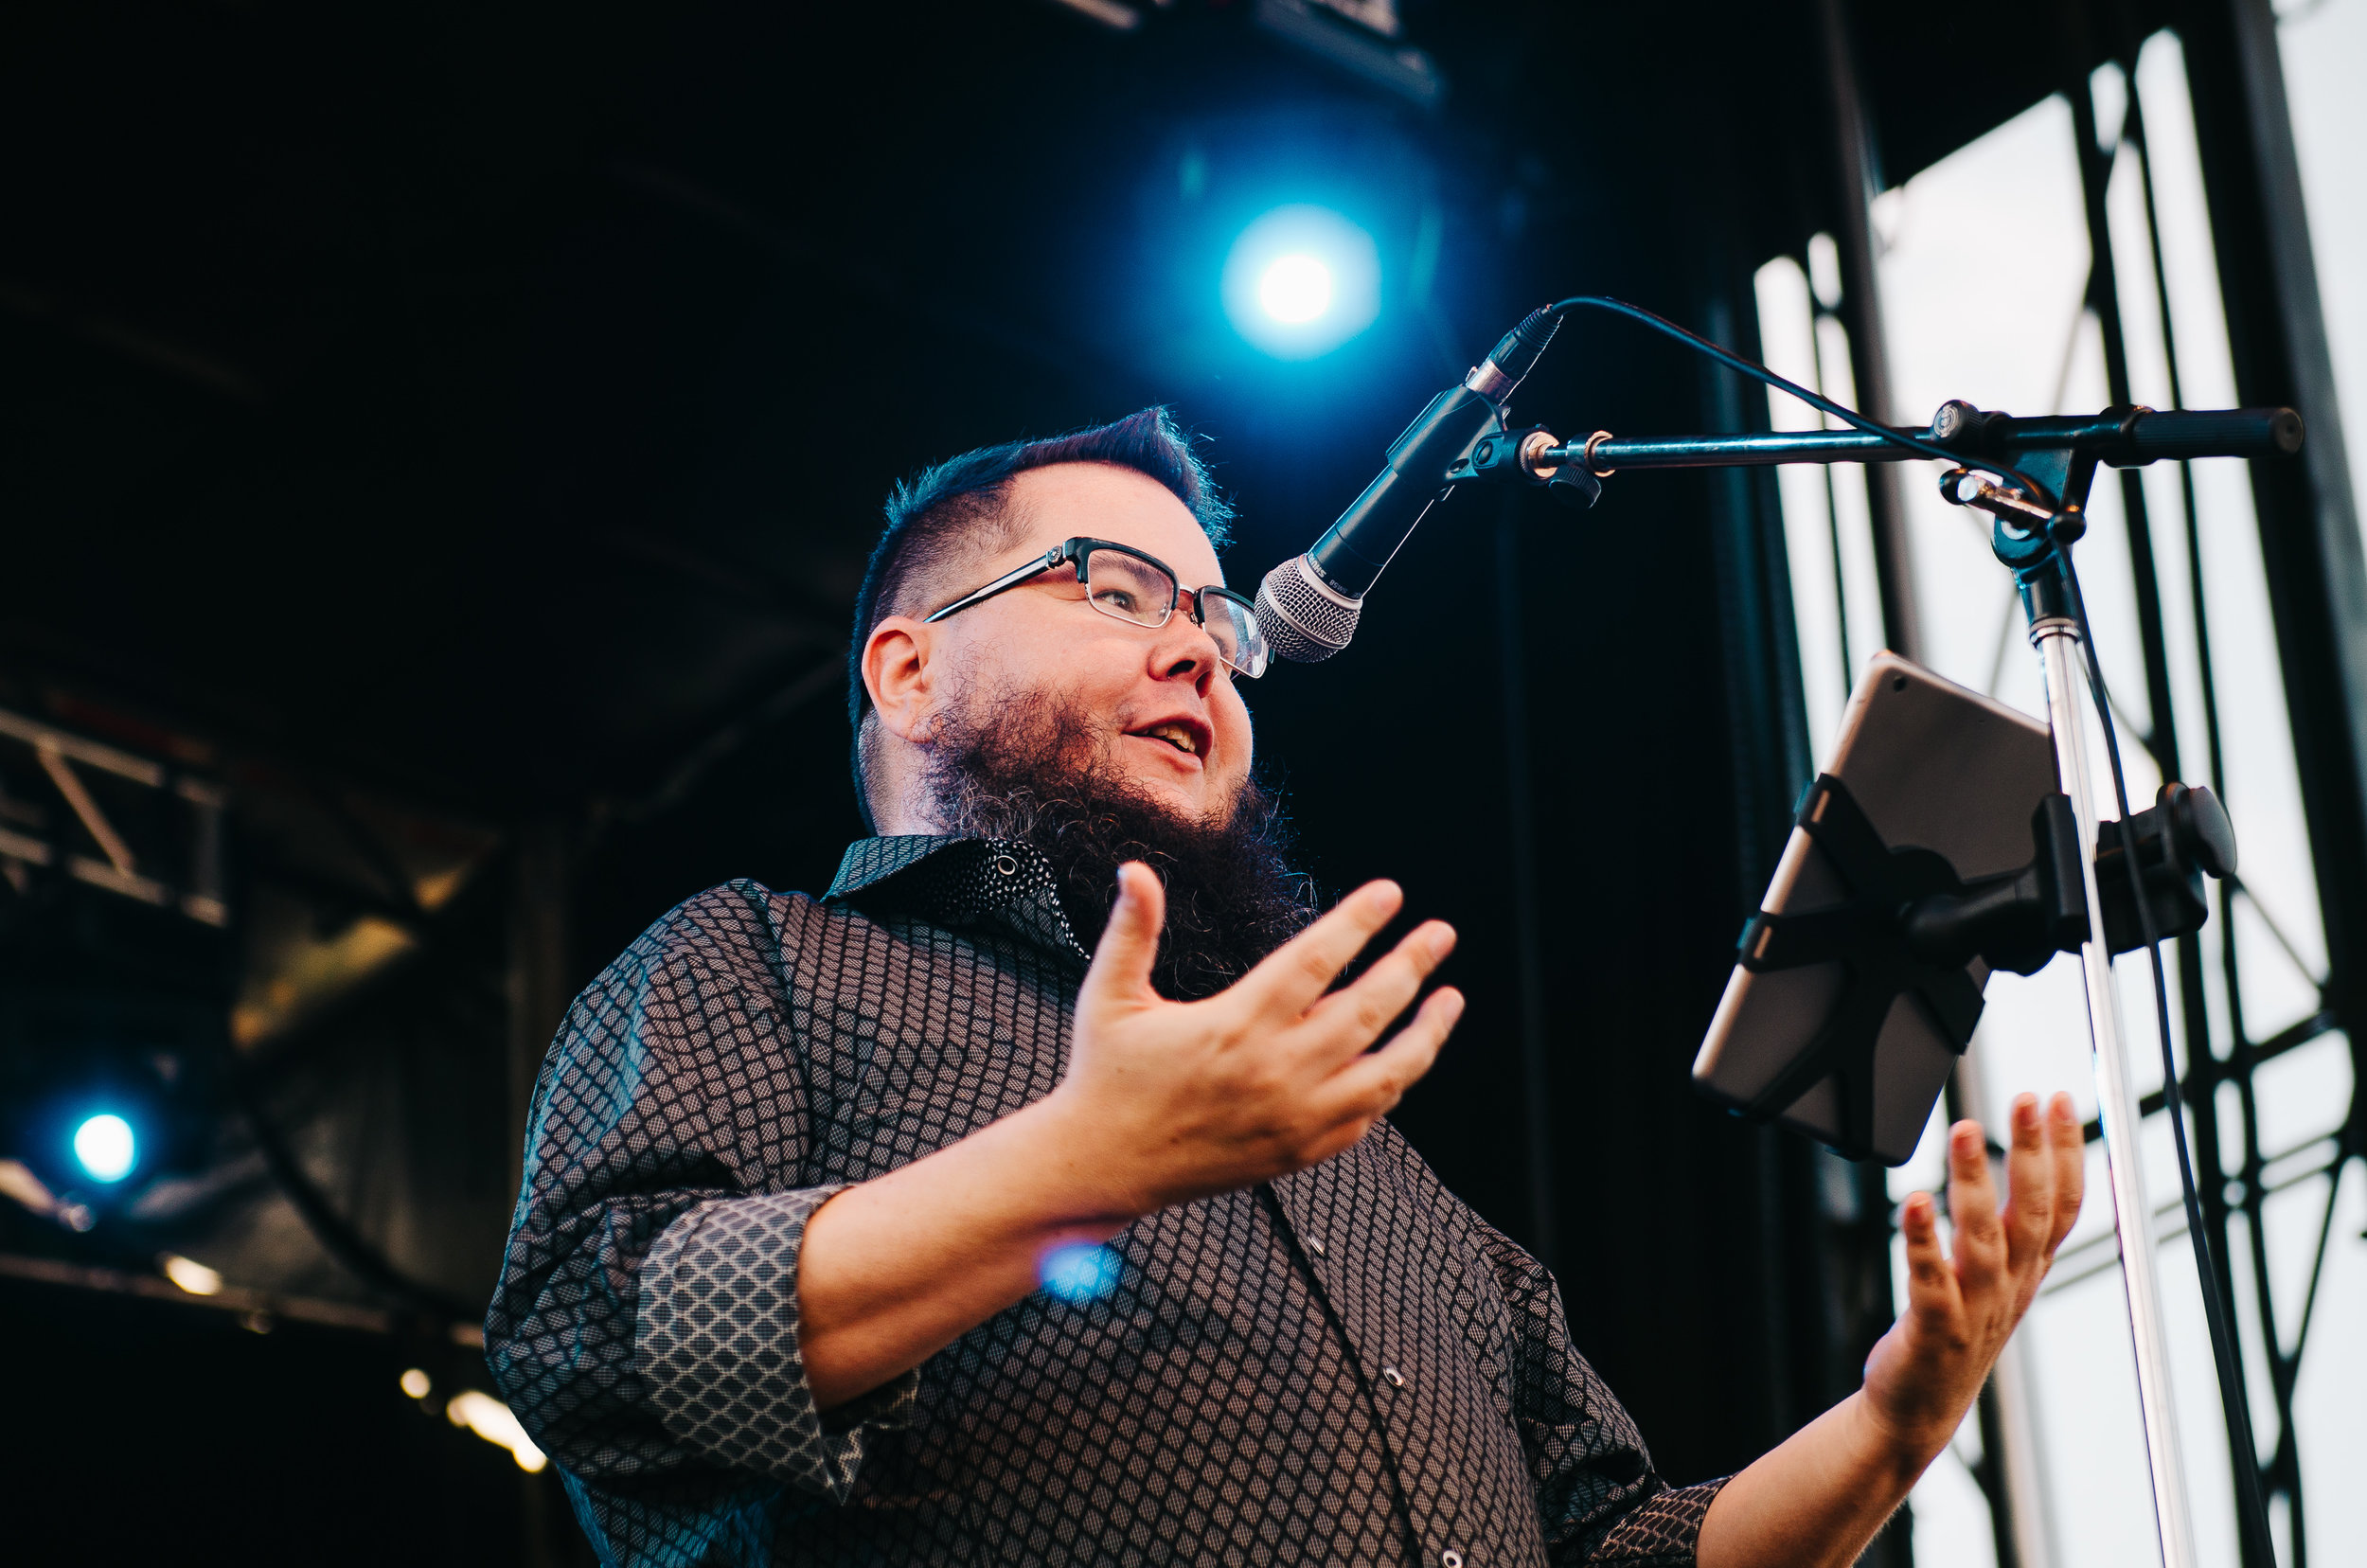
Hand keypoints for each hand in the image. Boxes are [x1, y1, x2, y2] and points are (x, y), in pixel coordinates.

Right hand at [1038, 862, 1464, 1219]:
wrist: (1103, 1166)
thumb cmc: (1107, 1076)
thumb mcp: (1109, 995)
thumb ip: (1133, 930)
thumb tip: (1135, 870)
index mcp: (1234, 1024)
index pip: (1316, 961)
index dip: (1359, 922)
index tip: (1390, 894)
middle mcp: (1274, 1072)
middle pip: (1367, 1009)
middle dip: (1411, 965)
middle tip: (1440, 933)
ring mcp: (1293, 1117)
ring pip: (1386, 1072)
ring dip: (1426, 1033)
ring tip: (1449, 999)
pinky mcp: (1298, 1152)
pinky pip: (1366, 1116)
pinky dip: (1393, 1084)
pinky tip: (1405, 1059)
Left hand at [1861, 1092, 2084, 1463]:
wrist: (1919, 1405)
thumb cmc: (1955, 1330)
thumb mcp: (1997, 1278)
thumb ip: (2010, 1229)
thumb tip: (2033, 1169)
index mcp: (2027, 1270)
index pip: (2062, 1207)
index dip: (2067, 1153)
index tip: (2061, 1100)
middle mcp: (2009, 1286)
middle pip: (2031, 1214)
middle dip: (2033, 1153)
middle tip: (2028, 1098)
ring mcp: (1974, 1309)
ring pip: (1983, 1240)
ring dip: (1976, 1182)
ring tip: (1966, 1130)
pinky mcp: (1934, 1329)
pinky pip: (1930, 1279)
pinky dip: (1923, 1240)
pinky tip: (1917, 1201)